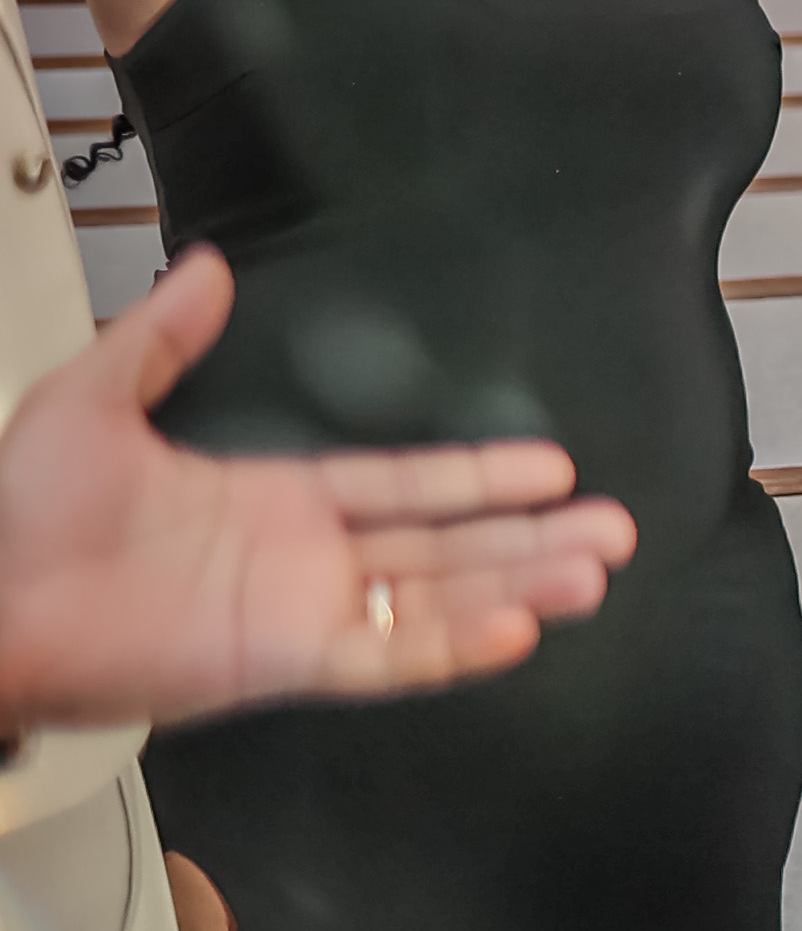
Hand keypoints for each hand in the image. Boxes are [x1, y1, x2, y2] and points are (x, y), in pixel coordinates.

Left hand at [0, 250, 634, 734]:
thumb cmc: (18, 512)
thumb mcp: (91, 400)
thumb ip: (159, 339)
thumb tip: (205, 267)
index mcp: (272, 502)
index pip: (403, 489)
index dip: (478, 479)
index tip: (550, 468)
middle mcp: (302, 563)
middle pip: (446, 550)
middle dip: (531, 539)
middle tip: (612, 530)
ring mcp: (300, 616)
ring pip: (436, 601)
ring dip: (518, 586)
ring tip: (592, 572)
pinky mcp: (283, 663)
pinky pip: (387, 658)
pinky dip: (452, 645)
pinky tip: (514, 627)